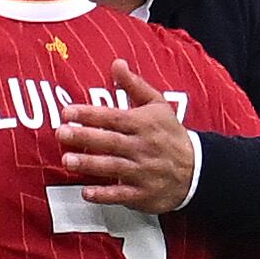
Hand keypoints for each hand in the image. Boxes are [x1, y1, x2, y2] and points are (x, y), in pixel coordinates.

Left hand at [58, 63, 197, 213]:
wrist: (197, 170)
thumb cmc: (170, 135)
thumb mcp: (158, 105)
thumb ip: (134, 85)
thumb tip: (116, 64)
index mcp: (144, 124)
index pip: (113, 117)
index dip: (90, 114)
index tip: (68, 112)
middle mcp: (142, 147)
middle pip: (110, 141)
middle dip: (84, 137)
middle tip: (62, 133)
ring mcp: (143, 172)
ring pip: (114, 167)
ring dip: (90, 164)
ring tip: (67, 161)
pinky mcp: (144, 194)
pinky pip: (122, 195)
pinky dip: (105, 194)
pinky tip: (86, 192)